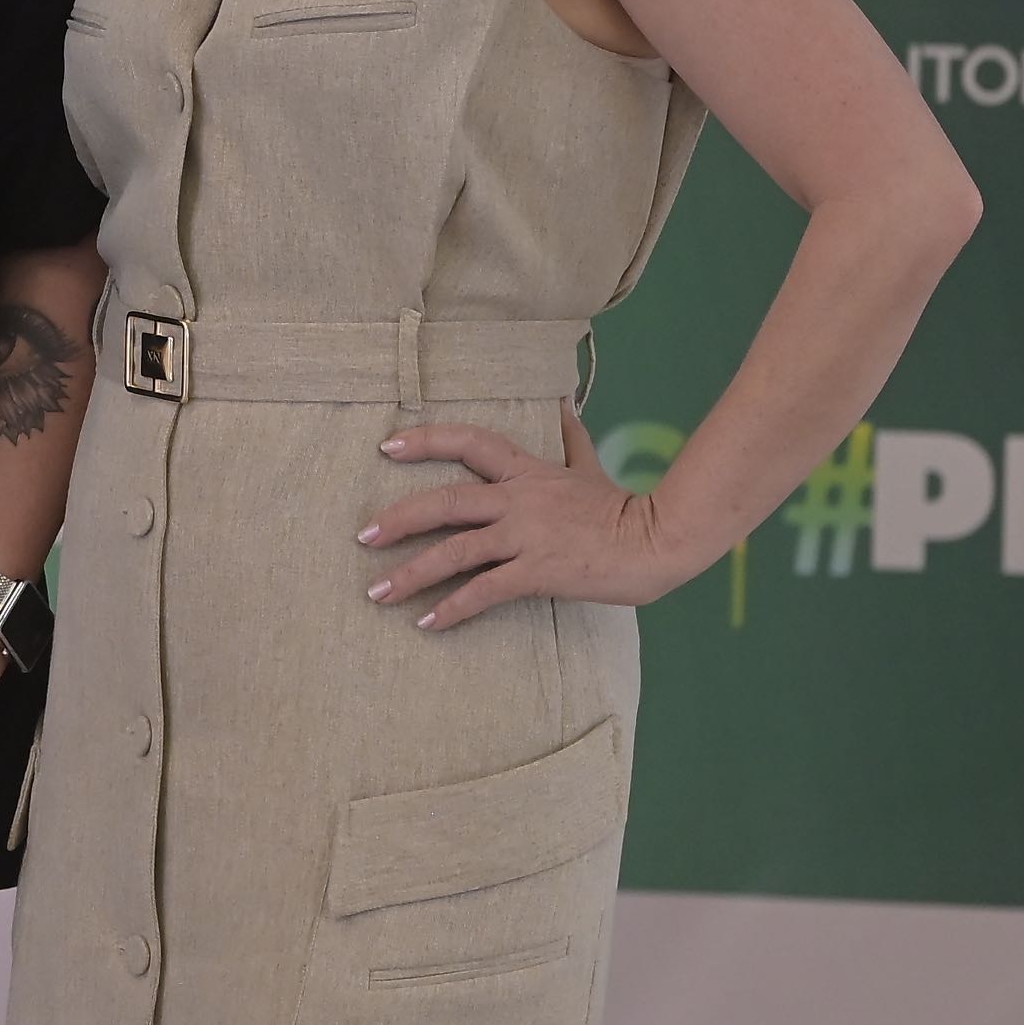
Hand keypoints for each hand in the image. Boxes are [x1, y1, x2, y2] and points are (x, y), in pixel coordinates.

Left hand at [360, 419, 697, 627]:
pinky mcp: (539, 571)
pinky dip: (453, 607)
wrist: (660, 540)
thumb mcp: (589, 466)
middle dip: (400, 519)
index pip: (470, 443)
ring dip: (412, 573)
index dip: (426, 442)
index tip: (385, 446)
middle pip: (446, 502)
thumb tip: (563, 401)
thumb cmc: (622, 507)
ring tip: (377, 592)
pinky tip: (426, 623)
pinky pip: (486, 590)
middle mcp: (519, 500)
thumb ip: (569, 437)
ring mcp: (528, 536)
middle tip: (363, 536)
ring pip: (456, 551)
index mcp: (528, 472)